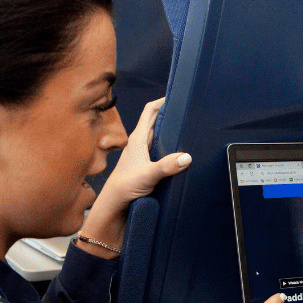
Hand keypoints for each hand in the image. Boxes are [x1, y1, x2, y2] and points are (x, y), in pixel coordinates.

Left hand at [84, 98, 188, 241]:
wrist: (114, 208)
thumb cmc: (124, 188)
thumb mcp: (148, 175)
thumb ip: (167, 166)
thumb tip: (186, 157)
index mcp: (138, 139)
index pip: (150, 112)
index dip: (162, 101)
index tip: (176, 95)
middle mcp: (140, 145)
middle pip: (157, 123)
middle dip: (170, 115)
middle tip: (187, 111)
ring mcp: (144, 157)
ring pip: (160, 139)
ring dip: (172, 134)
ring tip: (188, 130)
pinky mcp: (147, 169)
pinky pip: (162, 154)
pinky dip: (172, 151)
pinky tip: (182, 156)